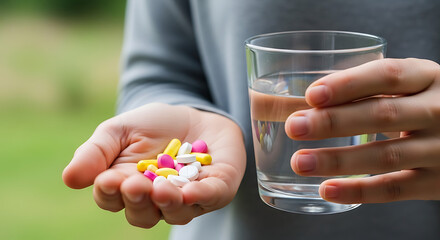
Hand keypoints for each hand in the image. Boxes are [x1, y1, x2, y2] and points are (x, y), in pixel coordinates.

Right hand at [63, 103, 244, 227]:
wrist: (196, 115)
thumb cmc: (154, 126)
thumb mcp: (119, 131)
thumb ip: (96, 152)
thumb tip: (69, 178)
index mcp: (127, 187)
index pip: (112, 199)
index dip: (109, 192)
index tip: (107, 179)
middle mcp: (156, 201)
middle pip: (142, 214)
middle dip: (137, 201)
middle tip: (134, 184)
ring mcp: (188, 199)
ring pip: (175, 213)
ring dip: (167, 203)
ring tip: (160, 188)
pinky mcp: (217, 189)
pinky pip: (210, 199)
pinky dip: (200, 197)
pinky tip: (190, 192)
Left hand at [285, 58, 439, 203]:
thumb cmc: (428, 106)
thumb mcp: (414, 87)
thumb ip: (374, 87)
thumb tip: (310, 99)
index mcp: (428, 78)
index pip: (388, 75)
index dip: (348, 85)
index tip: (311, 95)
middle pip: (382, 114)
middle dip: (333, 121)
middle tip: (295, 127)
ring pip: (386, 155)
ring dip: (337, 160)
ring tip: (300, 162)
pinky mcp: (438, 182)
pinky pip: (394, 188)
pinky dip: (358, 191)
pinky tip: (327, 189)